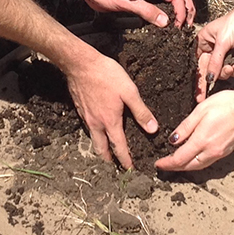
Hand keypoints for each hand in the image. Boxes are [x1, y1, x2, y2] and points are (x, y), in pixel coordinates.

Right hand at [63, 49, 157, 168]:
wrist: (80, 64)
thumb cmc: (106, 75)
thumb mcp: (129, 91)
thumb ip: (141, 111)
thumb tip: (153, 129)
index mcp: (110, 121)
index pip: (119, 147)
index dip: (125, 160)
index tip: (130, 170)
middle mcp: (96, 124)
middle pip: (101, 150)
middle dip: (109, 160)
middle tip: (116, 167)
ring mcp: (85, 117)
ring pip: (93, 140)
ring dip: (100, 149)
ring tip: (107, 152)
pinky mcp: (80, 109)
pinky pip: (88, 128)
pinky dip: (94, 135)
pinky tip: (98, 129)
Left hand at [76, 0, 195, 27]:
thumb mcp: (125, 2)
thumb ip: (146, 10)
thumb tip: (166, 22)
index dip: (182, 10)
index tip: (179, 26)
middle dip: (188, 7)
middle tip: (189, 25)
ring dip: (180, 8)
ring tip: (182, 24)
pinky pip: (160, 1)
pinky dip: (169, 9)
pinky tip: (166, 21)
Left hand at [154, 89, 233, 172]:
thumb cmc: (227, 104)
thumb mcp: (201, 109)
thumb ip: (186, 127)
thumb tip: (173, 140)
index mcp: (202, 140)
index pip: (180, 159)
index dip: (167, 163)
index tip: (158, 164)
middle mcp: (211, 151)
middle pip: (188, 166)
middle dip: (174, 167)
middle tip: (164, 165)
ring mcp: (220, 152)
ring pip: (198, 166)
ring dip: (185, 166)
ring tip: (175, 163)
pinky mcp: (226, 151)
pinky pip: (207, 162)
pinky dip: (196, 162)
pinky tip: (193, 157)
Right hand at [195, 3, 233, 99]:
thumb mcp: (223, 42)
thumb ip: (215, 62)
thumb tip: (208, 79)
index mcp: (204, 41)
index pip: (198, 63)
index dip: (198, 78)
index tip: (198, 93)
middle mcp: (213, 48)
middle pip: (208, 69)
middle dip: (211, 78)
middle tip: (204, 97)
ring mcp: (225, 53)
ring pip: (220, 72)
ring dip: (225, 73)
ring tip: (230, 68)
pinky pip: (232, 70)